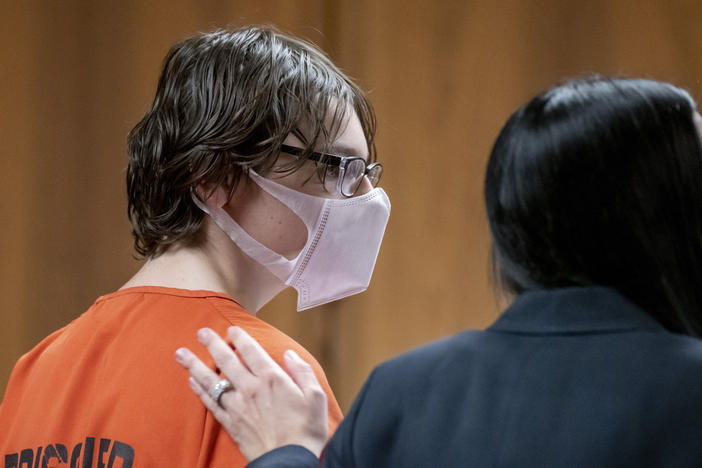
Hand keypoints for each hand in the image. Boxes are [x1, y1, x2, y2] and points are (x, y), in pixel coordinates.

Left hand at [175, 326, 328, 460]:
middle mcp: (250, 389)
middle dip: (212, 344)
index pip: (251, 351)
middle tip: (201, 331)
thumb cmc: (306, 430)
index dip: (240, 338)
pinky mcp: (231, 423)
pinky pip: (210, 403)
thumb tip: (289, 355)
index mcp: (272, 379)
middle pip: (226, 361)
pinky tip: (191, 382)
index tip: (232, 329)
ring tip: (181, 353)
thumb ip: (302, 371)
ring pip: (211, 381)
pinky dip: (199, 391)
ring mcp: (238, 407)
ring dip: (195, 365)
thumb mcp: (315, 396)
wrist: (289, 462)